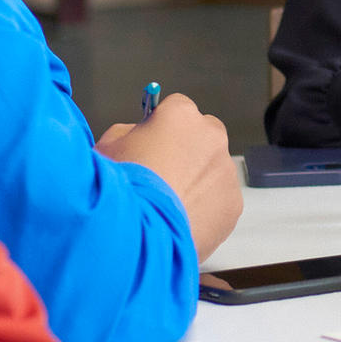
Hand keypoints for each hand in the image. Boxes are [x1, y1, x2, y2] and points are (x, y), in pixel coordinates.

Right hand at [102, 96, 244, 254]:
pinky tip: (180, 220)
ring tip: (168, 204)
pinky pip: (219, 201)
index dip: (163, 127)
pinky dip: (205, 210)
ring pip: (213, 171)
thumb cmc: (119, 187)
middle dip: (187, 150)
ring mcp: (226, 171)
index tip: (153, 143)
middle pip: (203, 136)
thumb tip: (139, 137)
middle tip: (164, 175)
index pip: (177, 108)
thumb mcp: (107, 146)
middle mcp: (211, 136)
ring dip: (196, 182)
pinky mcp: (233, 203)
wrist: (136, 233)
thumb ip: (129, 133)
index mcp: (181, 115)